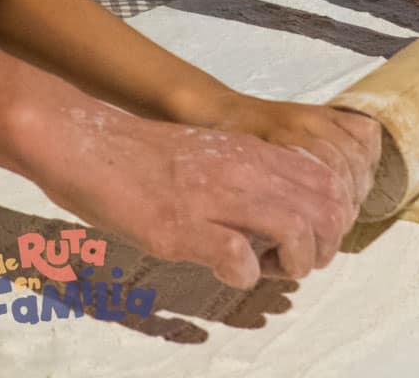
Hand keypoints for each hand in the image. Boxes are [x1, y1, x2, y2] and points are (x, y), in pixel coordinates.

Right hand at [28, 103, 368, 287]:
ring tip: (266, 270)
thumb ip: (251, 176)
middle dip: (322, 247)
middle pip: (325, 209)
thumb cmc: (143, 157)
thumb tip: (285, 215)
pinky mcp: (181, 226)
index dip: (332, 220)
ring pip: (295, 229)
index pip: (329, 182)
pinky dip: (244, 275)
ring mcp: (213, 197)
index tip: (308, 239)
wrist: (86, 144)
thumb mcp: (212, 155)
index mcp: (251, 152)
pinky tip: (225, 270)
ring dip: (293, 263)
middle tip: (292, 262)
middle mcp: (242, 169)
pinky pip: (238, 257)